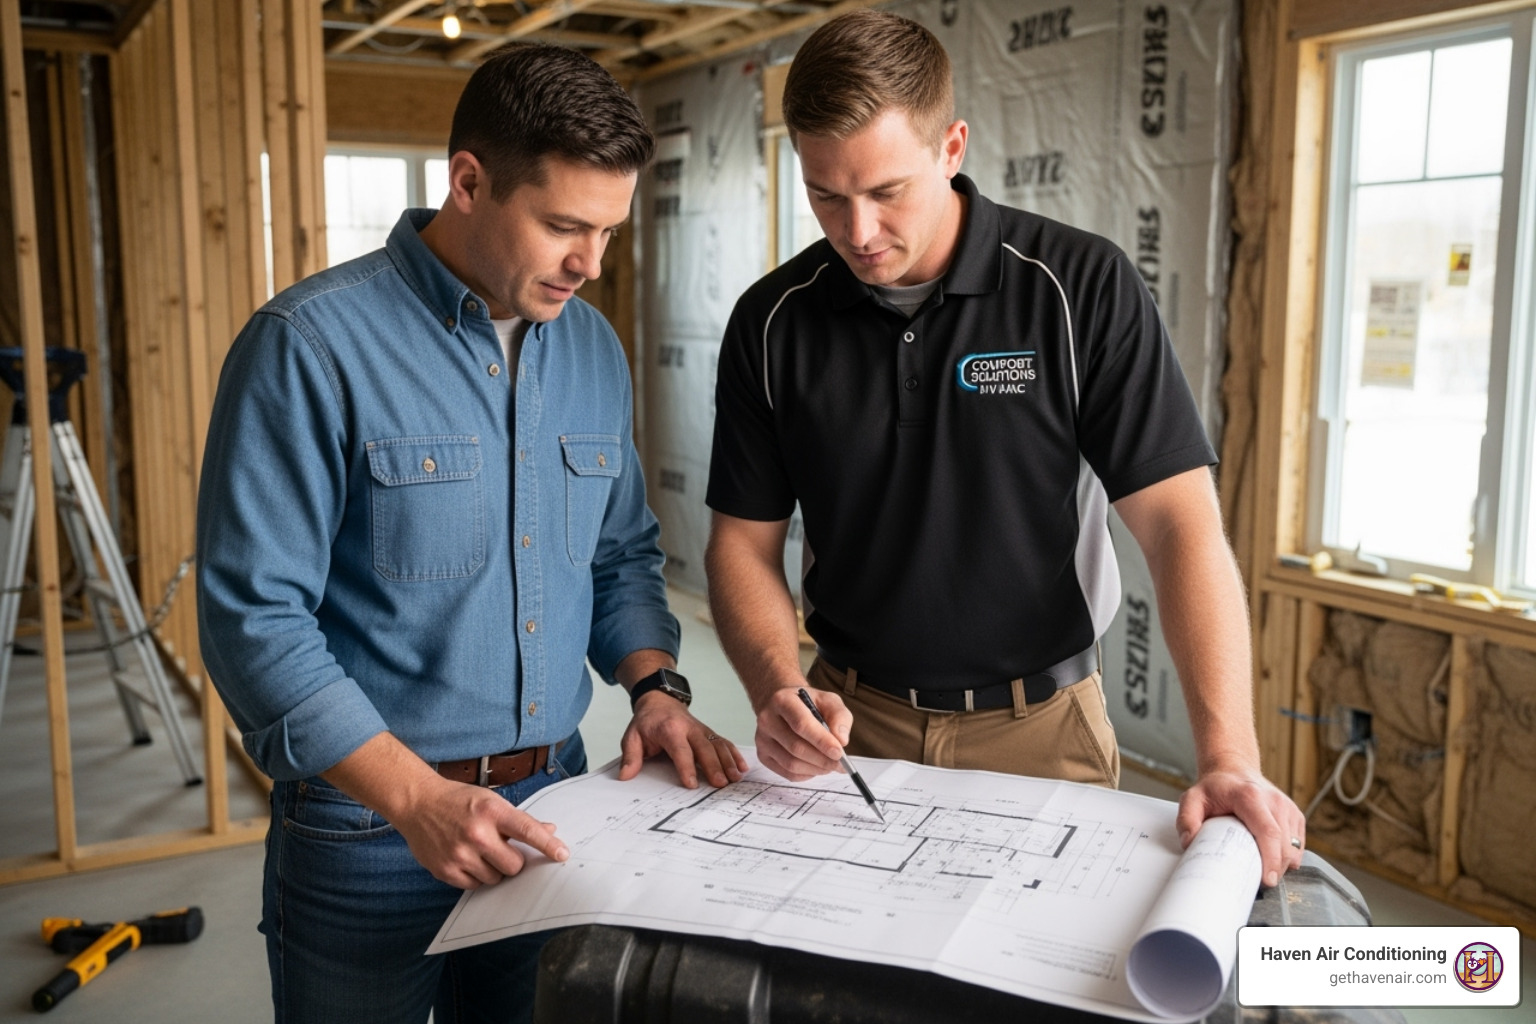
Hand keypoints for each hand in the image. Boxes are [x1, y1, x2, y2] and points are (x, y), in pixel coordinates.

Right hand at [390, 775, 568, 889]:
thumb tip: (549, 830)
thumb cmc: (458, 800)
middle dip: (514, 860)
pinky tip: (467, 858)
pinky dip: (476, 876)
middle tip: (502, 849)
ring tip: (480, 851)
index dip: (548, 845)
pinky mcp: (446, 870)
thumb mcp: (491, 800)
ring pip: (496, 879)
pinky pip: (474, 886)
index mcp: (491, 811)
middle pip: (515, 865)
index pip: (528, 831)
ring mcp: (460, 854)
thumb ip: (519, 819)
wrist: (417, 803)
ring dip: (494, 869)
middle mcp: (476, 833)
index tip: (562, 855)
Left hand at [619, 692, 747, 787]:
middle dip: (714, 766)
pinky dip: (734, 754)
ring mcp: (702, 730)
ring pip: (718, 745)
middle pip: (704, 747)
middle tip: (720, 784)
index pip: (680, 749)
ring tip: (735, 778)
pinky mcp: (709, 733)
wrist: (660, 701)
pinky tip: (742, 767)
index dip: (686, 766)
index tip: (692, 784)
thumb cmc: (647, 722)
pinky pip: (724, 742)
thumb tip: (626, 776)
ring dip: (728, 761)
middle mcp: (689, 728)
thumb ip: (630, 756)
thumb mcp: (632, 736)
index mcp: (669, 729)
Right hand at [753, 687, 850, 780]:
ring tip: (830, 765)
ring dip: (816, 769)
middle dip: (822, 759)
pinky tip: (816, 766)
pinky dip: (807, 775)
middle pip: (796, 747)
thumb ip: (839, 716)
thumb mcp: (828, 700)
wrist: (783, 705)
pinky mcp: (763, 755)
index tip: (839, 753)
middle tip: (840, 764)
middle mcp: (767, 719)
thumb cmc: (808, 703)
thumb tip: (841, 741)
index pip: (801, 724)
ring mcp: (762, 739)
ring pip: (791, 764)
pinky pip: (787, 774)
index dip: (821, 741)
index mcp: (782, 700)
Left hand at [1177, 768, 1306, 887]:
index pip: (1268, 831)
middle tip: (1258, 882)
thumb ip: (1186, 820)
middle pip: (1284, 845)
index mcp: (1250, 796)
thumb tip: (1190, 843)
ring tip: (1261, 869)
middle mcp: (1274, 801)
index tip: (1267, 880)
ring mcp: (1287, 808)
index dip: (1271, 858)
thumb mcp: (1192, 799)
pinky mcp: (1295, 815)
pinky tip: (1270, 857)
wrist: (1233, 771)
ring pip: (1294, 848)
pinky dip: (1288, 857)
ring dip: (1282, 865)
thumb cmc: (1214, 788)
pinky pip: (1298, 845)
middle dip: (1275, 869)